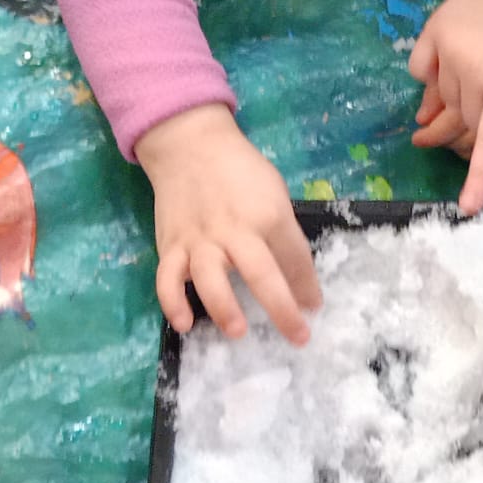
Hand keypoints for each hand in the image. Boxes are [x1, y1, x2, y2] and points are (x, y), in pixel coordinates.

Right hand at [135, 103, 320, 343]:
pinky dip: (172, 303)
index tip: (314, 308)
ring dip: (224, 308)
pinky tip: (183, 324)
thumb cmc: (240, 171)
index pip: (295, 258)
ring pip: (210, 278)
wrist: (191, 145)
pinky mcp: (171, 245)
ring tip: (238, 332)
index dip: (308, 287)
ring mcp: (200, 239)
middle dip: (282, 309)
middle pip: (261, 274)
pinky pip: (167, 279)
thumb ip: (282, 232)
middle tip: (298, 336)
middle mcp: (235, 230)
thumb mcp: (274, 192)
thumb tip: (294, 276)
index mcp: (268, 214)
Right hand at [409, 0, 482, 214]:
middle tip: (465, 142)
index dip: (479, 177)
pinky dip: (427, 83)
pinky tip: (441, 77)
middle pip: (464, 125)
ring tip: (447, 116)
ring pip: (441, 103)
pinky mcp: (431, 32)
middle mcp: (475, 68)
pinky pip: (419, 73)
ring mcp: (449, 48)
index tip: (466, 208)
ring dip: (446, 115)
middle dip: (466, 140)